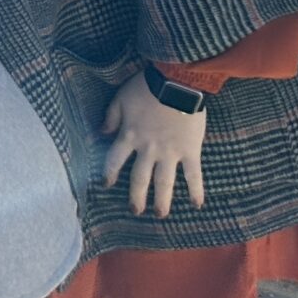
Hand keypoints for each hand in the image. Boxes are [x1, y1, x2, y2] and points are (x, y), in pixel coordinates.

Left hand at [103, 72, 207, 217]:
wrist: (176, 83)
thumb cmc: (146, 88)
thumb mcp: (120, 98)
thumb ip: (111, 118)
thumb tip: (101, 133)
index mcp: (129, 136)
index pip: (115, 160)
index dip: (109, 173)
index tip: (107, 184)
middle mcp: (148, 149)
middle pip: (139, 178)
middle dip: (136, 196)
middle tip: (135, 211)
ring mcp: (170, 152)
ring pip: (164, 182)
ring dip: (162, 200)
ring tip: (160, 214)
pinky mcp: (190, 151)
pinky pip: (193, 174)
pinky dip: (196, 190)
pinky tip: (197, 204)